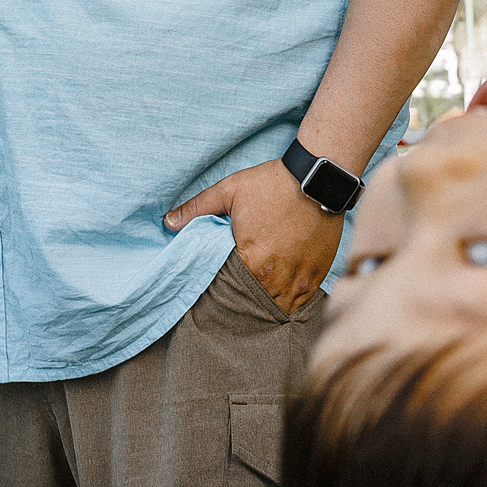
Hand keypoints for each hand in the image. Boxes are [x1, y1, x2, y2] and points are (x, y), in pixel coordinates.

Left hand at [165, 158, 343, 314]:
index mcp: (251, 262)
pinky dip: (291, 298)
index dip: (225, 291)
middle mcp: (276, 278)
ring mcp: (300, 279)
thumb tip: (168, 222)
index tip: (222, 287)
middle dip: (246, 301)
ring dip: (269, 302)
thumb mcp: (229, 191)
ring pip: (279, 307)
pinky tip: (282, 289)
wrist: (318, 179)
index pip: (230, 292)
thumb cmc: (272, 184)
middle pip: (254, 304)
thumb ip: (197, 209)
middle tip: (240, 295)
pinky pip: (302, 301)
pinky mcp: (318, 275)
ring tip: (260, 295)